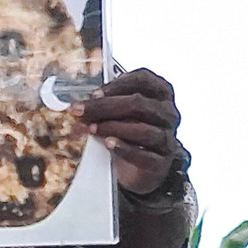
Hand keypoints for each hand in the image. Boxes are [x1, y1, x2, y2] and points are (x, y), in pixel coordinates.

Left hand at [72, 68, 180, 194]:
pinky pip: (145, 156)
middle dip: (105, 106)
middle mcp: (167, 113)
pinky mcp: (161, 162)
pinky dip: (125, 149)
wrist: (141, 167)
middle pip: (139, 104)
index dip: (117, 85)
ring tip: (92, 128)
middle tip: (81, 111)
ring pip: (143, 130)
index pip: (143, 80)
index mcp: (159, 93)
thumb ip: (108, 103)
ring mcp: (166, 138)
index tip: (94, 93)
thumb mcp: (121, 112)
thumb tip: (81, 102)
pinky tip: (108, 144)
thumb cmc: (129, 131)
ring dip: (114, 127)